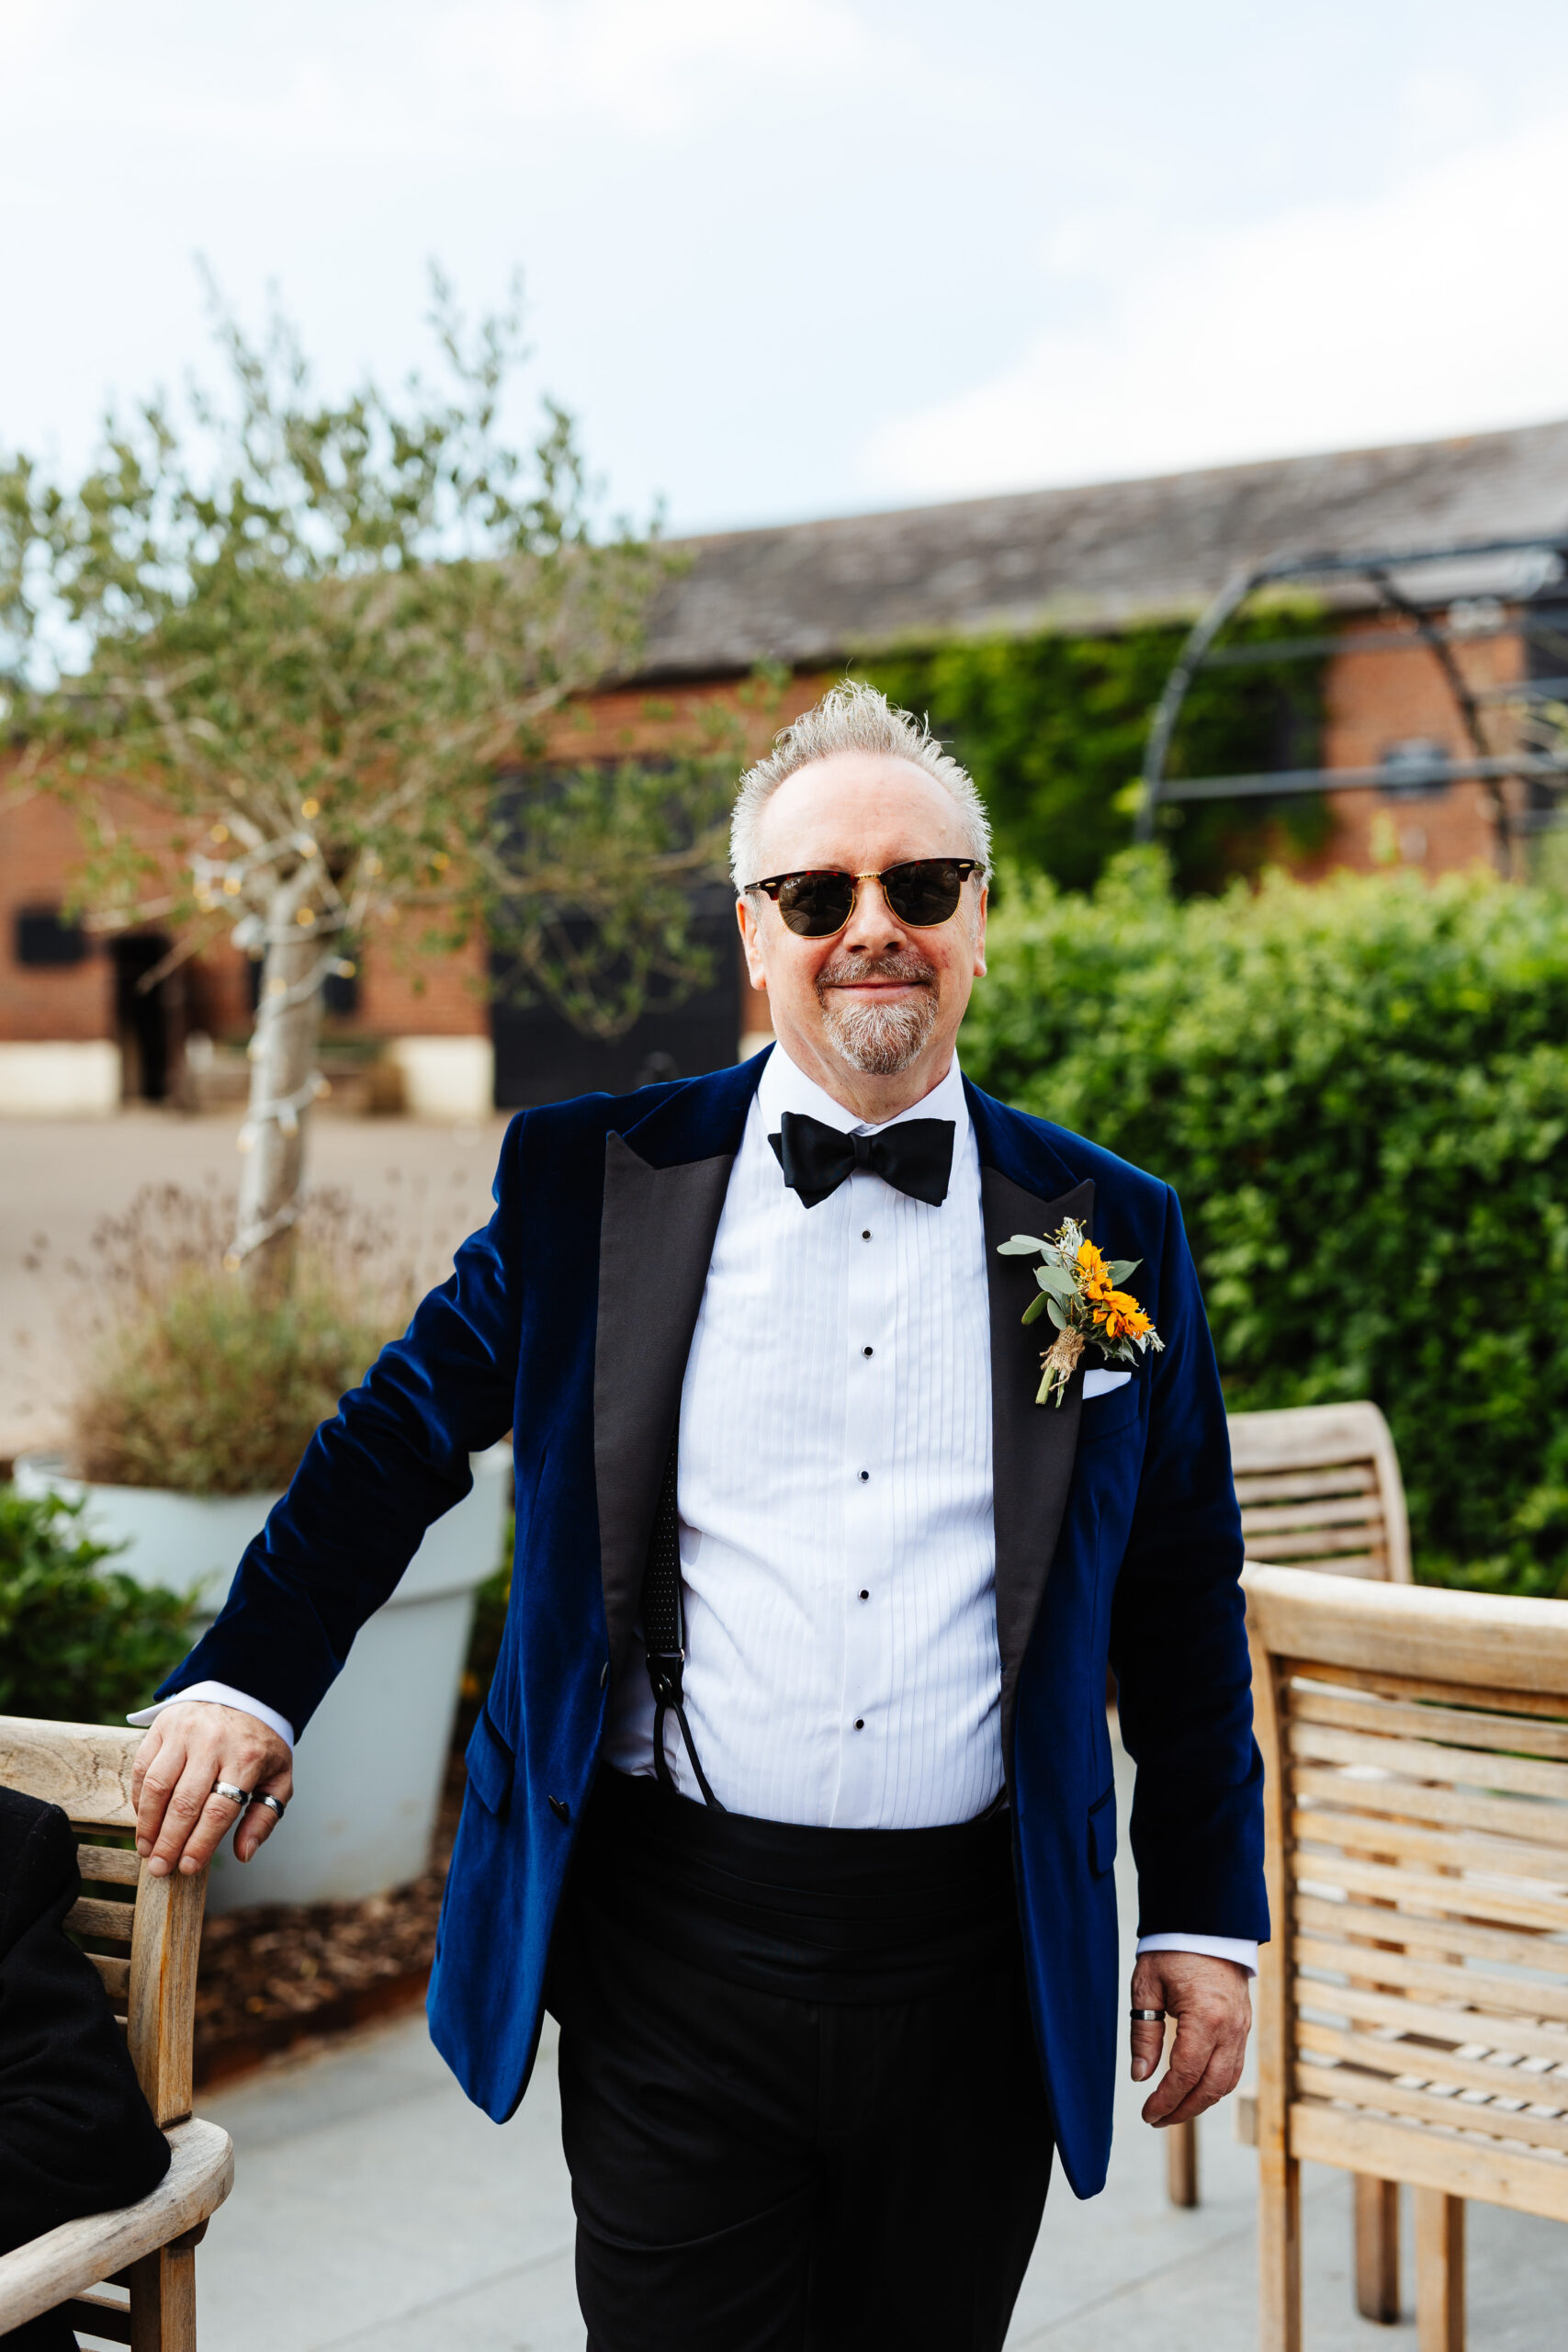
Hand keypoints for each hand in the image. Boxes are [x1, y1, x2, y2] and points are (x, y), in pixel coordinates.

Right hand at [130, 1702, 293, 1879]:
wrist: (245, 1693)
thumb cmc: (259, 1745)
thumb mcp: (278, 1778)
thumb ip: (264, 1817)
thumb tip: (244, 1854)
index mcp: (247, 1759)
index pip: (219, 1811)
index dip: (200, 1844)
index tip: (187, 1868)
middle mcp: (214, 1743)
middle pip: (184, 1802)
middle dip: (169, 1842)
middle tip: (159, 1868)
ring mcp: (185, 1732)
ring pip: (158, 1786)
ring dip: (148, 1824)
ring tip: (146, 1849)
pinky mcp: (163, 1725)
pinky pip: (143, 1766)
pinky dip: (139, 1797)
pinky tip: (143, 1819)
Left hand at [1129, 1950, 1250, 2127]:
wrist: (1208, 1922)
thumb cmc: (1173, 1950)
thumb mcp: (1147, 1986)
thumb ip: (1144, 2033)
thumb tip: (1141, 2077)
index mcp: (1206, 2018)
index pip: (1186, 2075)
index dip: (1166, 2100)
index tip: (1148, 2114)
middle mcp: (1231, 2029)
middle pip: (1210, 2088)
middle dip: (1183, 2110)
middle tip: (1156, 2119)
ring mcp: (1242, 2028)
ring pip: (1226, 2082)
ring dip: (1200, 2102)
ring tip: (1172, 2110)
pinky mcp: (1244, 2025)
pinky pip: (1233, 2067)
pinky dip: (1214, 2085)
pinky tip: (1194, 2089)